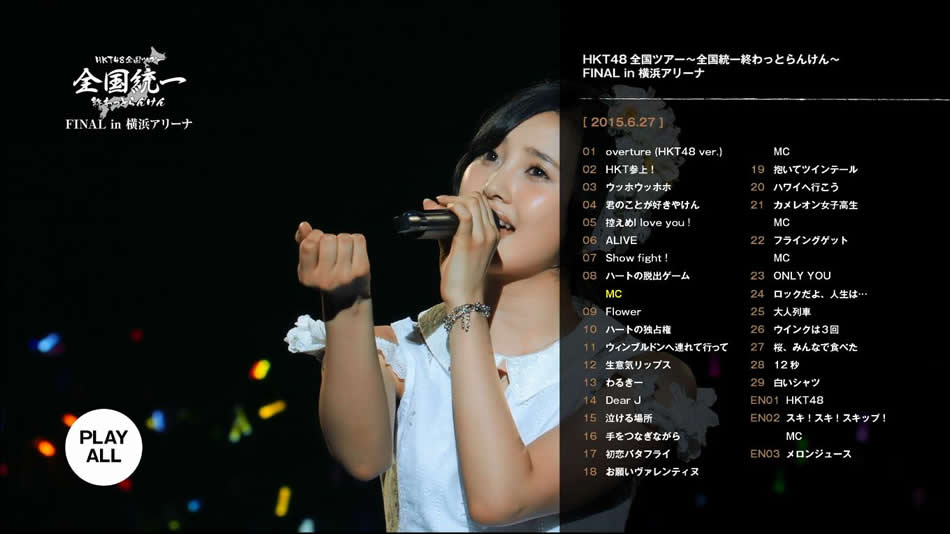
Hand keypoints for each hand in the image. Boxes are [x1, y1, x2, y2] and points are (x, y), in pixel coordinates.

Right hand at [295, 221, 371, 318]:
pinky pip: (358, 239)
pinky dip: (356, 240)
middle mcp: (325, 279)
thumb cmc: (326, 276)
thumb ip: (303, 244)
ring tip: (343, 251)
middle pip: (327, 239)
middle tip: (332, 250)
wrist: (349, 300)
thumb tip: (303, 225)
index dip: (314, 236)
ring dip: (343, 239)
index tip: (318, 241)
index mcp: (308, 277)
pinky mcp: (361, 271)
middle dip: (330, 238)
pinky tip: (354, 251)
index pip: (308, 245)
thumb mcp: (310, 265)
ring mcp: (345, 276)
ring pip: (344, 238)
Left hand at [424, 191, 498, 306]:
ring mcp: (482, 237)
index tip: (448, 203)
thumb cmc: (461, 277)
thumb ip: (447, 229)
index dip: (464, 198)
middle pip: (477, 199)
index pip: (483, 204)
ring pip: (472, 202)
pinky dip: (453, 207)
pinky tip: (444, 210)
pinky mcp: (469, 242)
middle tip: (441, 203)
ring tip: (441, 205)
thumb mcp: (456, 249)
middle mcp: (490, 233)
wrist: (465, 298)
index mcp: (492, 234)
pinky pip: (463, 214)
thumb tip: (430, 207)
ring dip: (454, 200)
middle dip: (457, 196)